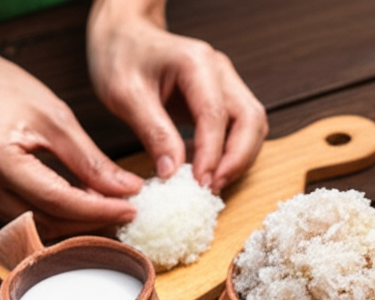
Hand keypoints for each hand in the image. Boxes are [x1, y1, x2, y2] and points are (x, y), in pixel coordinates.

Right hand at [0, 42, 145, 238]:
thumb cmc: (3, 90)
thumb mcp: (56, 118)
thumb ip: (91, 160)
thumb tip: (127, 190)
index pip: (58, 200)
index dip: (99, 210)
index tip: (132, 208)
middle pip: (49, 221)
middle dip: (92, 220)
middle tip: (128, 209)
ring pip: (40, 226)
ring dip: (77, 222)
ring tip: (110, 207)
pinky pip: (29, 218)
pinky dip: (59, 215)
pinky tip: (84, 204)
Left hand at [87, 1, 267, 192]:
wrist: (123, 36)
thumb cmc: (121, 56)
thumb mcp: (125, 94)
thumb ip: (153, 132)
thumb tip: (172, 172)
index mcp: (196, 62)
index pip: (216, 114)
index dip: (212, 153)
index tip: (199, 184)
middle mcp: (219, 71)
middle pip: (251, 119)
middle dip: (237, 159)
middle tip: (212, 188)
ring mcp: (225, 83)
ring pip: (253, 126)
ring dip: (238, 158)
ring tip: (211, 183)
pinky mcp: (222, 98)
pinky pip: (240, 129)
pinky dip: (231, 152)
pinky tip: (206, 168)